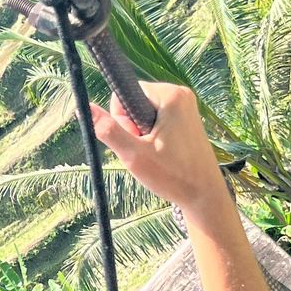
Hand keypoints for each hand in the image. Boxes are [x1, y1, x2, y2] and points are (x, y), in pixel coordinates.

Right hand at [91, 84, 225, 217]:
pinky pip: (157, 120)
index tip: (137, 139)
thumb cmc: (173, 176)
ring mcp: (186, 107)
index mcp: (170, 95)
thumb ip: (108, 130)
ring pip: (144, 113)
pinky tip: (163, 154)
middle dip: (132, 127)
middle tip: (147, 150)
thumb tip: (85, 107)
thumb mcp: (134, 155)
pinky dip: (153, 137)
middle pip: (134, 102)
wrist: (204, 195)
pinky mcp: (188, 119)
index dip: (122, 119)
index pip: (124, 94)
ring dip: (142, 134)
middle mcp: (181, 94)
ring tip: (156, 155)